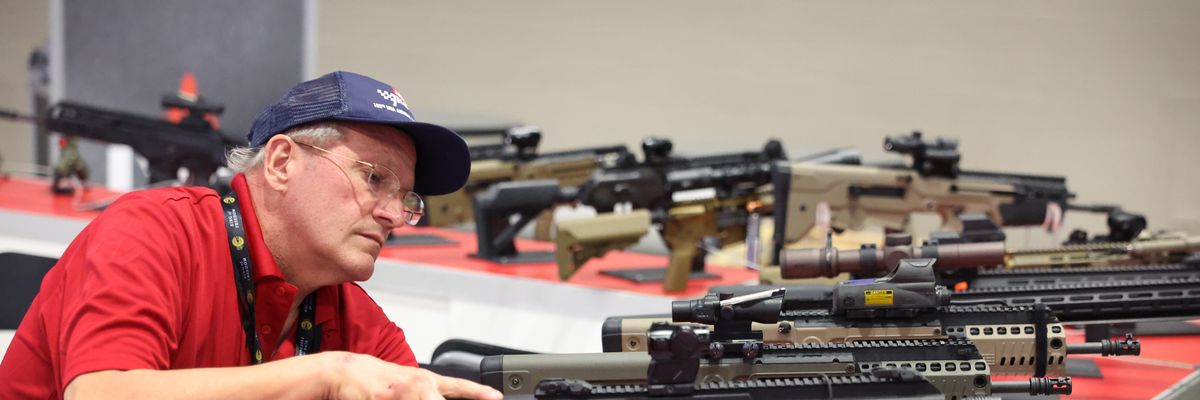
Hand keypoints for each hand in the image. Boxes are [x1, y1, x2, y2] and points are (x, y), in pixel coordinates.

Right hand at [322, 352, 502, 399]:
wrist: (342, 372)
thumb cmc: (374, 379)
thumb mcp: (407, 382)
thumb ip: (428, 391)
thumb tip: (439, 397)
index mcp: (425, 379)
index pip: (460, 387)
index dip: (479, 393)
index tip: (496, 397)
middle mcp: (418, 385)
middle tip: (420, 399)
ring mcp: (402, 394)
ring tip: (394, 396)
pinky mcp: (383, 399)